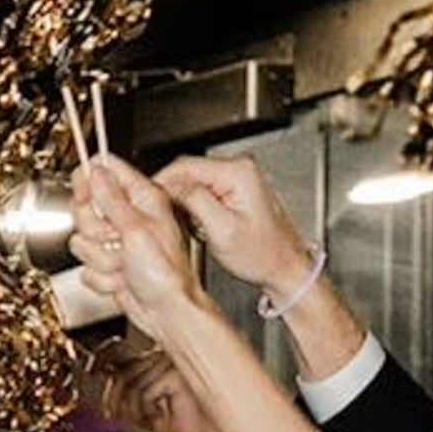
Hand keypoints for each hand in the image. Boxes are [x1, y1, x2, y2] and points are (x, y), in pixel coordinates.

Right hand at [66, 158, 214, 353]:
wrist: (166, 312)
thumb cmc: (165, 274)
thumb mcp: (136, 229)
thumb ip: (112, 198)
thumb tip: (97, 171)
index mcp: (143, 199)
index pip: (107, 170)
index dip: (90, 180)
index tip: (85, 193)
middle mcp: (130, 216)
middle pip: (86, 206)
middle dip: (94, 229)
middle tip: (114, 239)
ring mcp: (118, 241)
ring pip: (82, 239)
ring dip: (100, 257)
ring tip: (123, 264)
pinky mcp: (109, 263)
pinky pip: (86, 265)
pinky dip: (101, 276)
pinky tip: (122, 278)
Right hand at [154, 153, 316, 299]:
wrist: (285, 266)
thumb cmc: (263, 254)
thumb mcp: (223, 231)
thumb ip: (195, 202)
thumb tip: (171, 186)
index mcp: (237, 173)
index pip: (184, 165)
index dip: (161, 182)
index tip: (146, 200)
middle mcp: (240, 168)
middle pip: (188, 170)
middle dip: (169, 192)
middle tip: (156, 215)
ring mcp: (239, 177)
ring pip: (193, 180)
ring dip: (180, 199)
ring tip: (175, 223)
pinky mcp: (236, 188)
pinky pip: (204, 189)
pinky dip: (192, 204)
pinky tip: (191, 222)